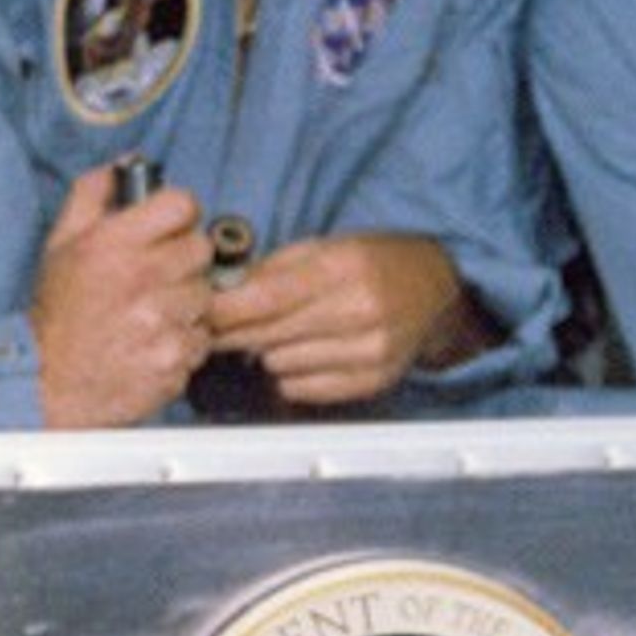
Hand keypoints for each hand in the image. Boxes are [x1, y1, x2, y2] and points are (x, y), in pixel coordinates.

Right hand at [28, 168, 210, 429]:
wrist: (48, 384)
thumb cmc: (57, 313)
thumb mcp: (60, 245)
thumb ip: (91, 196)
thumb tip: (123, 163)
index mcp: (113, 243)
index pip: (182, 204)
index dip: (179, 213)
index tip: (170, 226)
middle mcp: (141, 278)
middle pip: (201, 248)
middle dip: (183, 259)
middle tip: (158, 276)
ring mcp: (161, 321)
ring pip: (205, 294)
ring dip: (186, 302)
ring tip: (152, 314)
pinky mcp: (174, 358)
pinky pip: (202, 337)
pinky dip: (184, 341)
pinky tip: (154, 343)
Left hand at [207, 231, 482, 409]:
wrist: (435, 287)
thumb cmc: (375, 261)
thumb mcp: (326, 246)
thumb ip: (274, 270)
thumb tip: (222, 293)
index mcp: (345, 268)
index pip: (266, 297)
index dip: (224, 310)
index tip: (200, 312)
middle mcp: (361, 311)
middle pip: (269, 334)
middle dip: (235, 332)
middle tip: (219, 328)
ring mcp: (371, 350)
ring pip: (282, 365)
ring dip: (268, 352)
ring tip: (278, 335)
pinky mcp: (374, 380)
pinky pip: (305, 389)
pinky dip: (292, 375)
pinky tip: (300, 355)